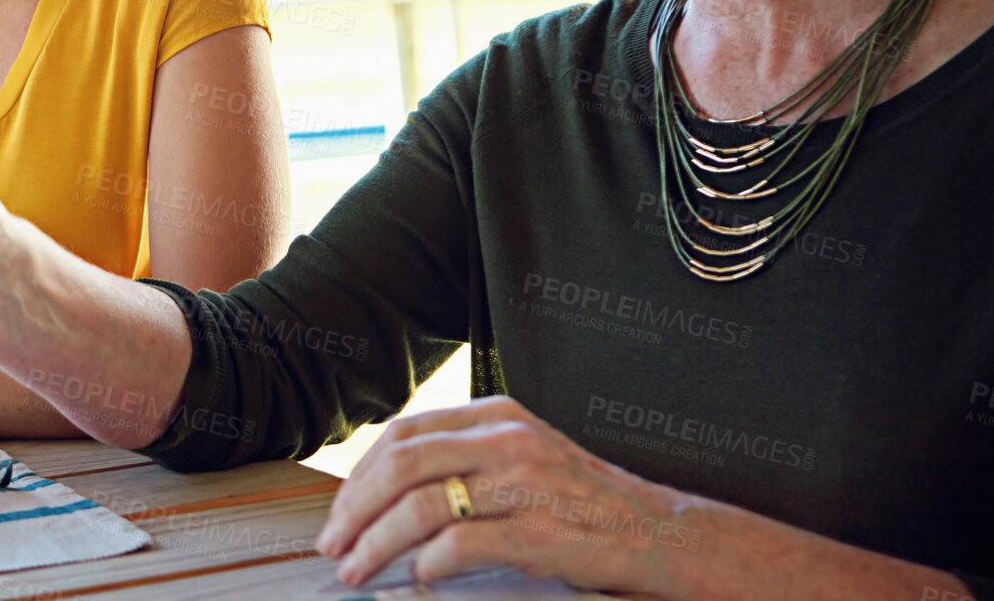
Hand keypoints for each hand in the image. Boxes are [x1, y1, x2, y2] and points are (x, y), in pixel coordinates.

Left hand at [314, 395, 695, 594]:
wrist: (661, 534)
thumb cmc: (584, 503)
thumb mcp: (524, 457)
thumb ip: (466, 459)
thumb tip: (386, 491)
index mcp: (497, 415)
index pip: (404, 435)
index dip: (359, 476)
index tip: (339, 513)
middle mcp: (507, 439)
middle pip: (401, 466)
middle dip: (354, 510)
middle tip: (333, 546)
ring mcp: (523, 483)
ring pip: (420, 506)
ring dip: (376, 543)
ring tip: (357, 570)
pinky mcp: (538, 531)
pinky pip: (460, 544)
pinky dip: (427, 564)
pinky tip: (417, 577)